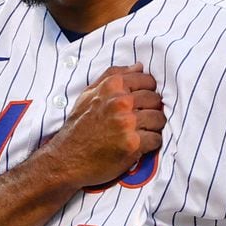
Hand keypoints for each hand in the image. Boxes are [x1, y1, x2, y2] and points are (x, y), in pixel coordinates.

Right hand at [48, 64, 163, 188]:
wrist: (67, 158)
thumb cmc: (78, 127)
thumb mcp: (88, 94)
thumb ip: (113, 77)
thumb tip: (139, 66)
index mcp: (112, 86)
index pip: (148, 81)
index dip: (148, 92)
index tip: (142, 103)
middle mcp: (121, 101)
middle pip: (156, 100)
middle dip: (152, 110)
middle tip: (141, 121)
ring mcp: (128, 123)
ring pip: (159, 119)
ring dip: (153, 128)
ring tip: (141, 133)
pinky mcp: (133, 143)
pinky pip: (156, 139)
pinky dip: (151, 144)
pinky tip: (139, 146)